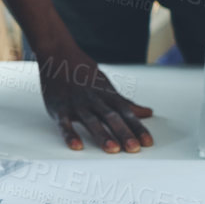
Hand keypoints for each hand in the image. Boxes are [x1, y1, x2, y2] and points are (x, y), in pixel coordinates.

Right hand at [36, 43, 152, 152]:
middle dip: (123, 133)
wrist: (57, 54)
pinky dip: (70, 134)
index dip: (137, 128)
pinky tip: (76, 145)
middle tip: (134, 148)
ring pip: (91, 121)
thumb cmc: (83, 71)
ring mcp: (76, 103)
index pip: (126, 113)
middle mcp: (93, 99)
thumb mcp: (106, 85)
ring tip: (112, 149)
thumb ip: (125, 102)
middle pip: (111, 117)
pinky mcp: (59, 107)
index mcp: (106, 94)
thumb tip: (147, 112)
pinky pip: (64, 123)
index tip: (147, 142)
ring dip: (102, 135)